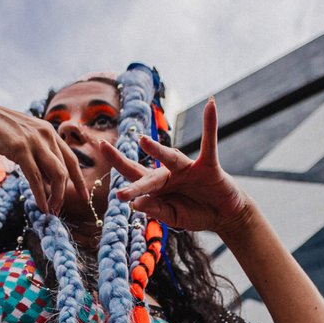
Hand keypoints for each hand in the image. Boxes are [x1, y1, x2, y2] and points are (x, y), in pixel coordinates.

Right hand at [0, 95, 84, 213]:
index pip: (71, 158)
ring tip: (51, 211)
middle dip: (66, 193)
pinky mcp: (19, 148)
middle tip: (59, 209)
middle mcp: (45, 134)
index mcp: (47, 131)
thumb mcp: (20, 138)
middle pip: (66, 169)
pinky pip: (36, 177)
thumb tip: (45, 180)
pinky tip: (42, 207)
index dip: (79, 180)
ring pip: (56, 174)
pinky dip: (41, 195)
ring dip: (56, 196)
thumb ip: (35, 155)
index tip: (85, 196)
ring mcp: (33, 140)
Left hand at [103, 98, 250, 234]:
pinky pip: (209, 144)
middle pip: (143, 170)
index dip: (115, 169)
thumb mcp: (173, 217)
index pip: (132, 178)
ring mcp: (188, 168)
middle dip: (123, 162)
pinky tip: (211, 105)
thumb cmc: (196, 213)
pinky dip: (210, 125)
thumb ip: (157, 211)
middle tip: (104, 148)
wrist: (224, 215)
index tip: (99, 160)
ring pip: (169, 157)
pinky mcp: (208, 166)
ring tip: (143, 140)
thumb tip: (137, 204)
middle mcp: (168, 174)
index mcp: (157, 187)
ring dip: (157, 150)